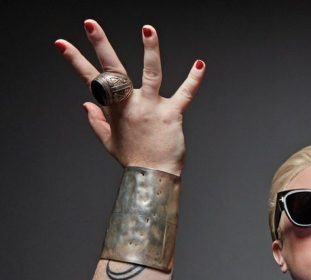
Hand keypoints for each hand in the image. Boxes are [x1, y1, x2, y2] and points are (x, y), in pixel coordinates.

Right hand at [55, 19, 205, 174]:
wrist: (153, 175)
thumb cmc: (133, 159)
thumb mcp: (109, 142)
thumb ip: (96, 122)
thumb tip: (86, 105)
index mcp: (113, 108)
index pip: (90, 80)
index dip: (75, 60)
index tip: (62, 43)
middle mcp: (130, 104)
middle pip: (114, 69)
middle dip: (101, 44)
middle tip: (90, 23)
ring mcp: (151, 107)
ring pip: (151, 73)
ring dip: (150, 50)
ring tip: (148, 29)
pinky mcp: (171, 114)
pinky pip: (185, 94)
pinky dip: (193, 79)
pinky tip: (200, 64)